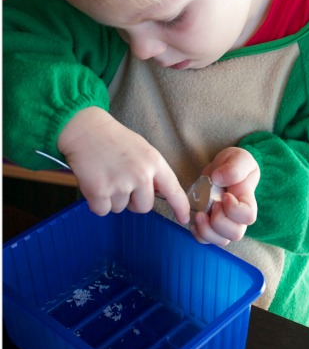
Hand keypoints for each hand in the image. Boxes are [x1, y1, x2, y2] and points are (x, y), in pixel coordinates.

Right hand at [57, 107, 189, 223]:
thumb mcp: (143, 150)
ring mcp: (120, 184)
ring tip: (106, 176)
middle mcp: (140, 174)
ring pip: (120, 209)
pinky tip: (95, 183)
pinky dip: (97, 202)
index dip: (180, 207)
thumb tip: (157, 194)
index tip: (184, 218)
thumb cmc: (114, 140)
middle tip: (121, 182)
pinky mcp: (99, 192)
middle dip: (133, 201)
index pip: (173, 190)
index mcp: (154, 162)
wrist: (86, 130)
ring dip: (112, 199)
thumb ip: (152, 172)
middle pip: (144, 207)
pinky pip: (102, 210)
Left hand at [190, 147, 258, 246]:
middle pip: (235, 234)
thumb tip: (219, 179)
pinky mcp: (211, 224)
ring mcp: (224, 223)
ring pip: (220, 241)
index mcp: (247, 201)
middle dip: (219, 221)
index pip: (248, 217)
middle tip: (212, 204)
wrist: (223, 168)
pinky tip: (194, 218)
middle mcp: (238, 217)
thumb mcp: (238, 157)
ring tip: (199, 213)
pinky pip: (205, 239)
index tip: (225, 195)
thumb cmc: (234, 163)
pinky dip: (198, 233)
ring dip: (206, 230)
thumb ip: (234, 167)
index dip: (235, 210)